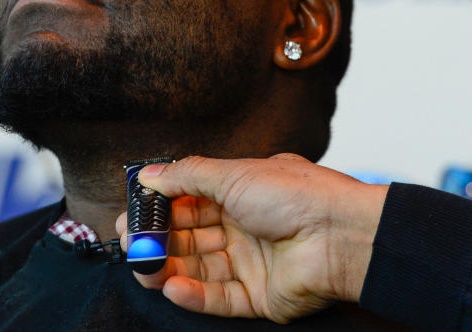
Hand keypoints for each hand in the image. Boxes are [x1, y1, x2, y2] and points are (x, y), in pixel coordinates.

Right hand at [114, 153, 388, 323]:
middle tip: (130, 244)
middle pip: (190, 238)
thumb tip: (148, 175)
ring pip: (199, 270)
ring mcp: (251, 263)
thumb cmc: (296, 195)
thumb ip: (186, 175)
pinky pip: (219, 298)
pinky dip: (193, 295)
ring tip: (143, 268)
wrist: (341, 234)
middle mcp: (244, 227)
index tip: (132, 213)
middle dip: (158, 240)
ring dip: (168, 269)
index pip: (189, 202)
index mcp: (240, 193)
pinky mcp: (259, 296)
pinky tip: (171, 286)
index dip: (160, 208)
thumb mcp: (232, 173)